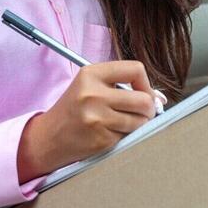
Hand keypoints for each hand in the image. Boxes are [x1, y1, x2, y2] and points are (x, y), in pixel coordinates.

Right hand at [17, 60, 159, 181]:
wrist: (48, 137)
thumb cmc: (73, 110)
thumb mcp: (90, 86)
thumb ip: (121, 85)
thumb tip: (160, 98)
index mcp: (91, 74)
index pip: (135, 69)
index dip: (146, 83)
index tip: (144, 93)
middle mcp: (93, 94)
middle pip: (143, 100)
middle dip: (148, 109)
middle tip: (141, 113)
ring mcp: (97, 118)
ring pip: (140, 121)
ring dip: (138, 124)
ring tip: (122, 123)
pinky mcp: (101, 139)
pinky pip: (129, 136)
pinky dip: (125, 136)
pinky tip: (109, 134)